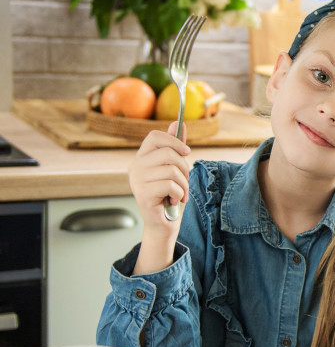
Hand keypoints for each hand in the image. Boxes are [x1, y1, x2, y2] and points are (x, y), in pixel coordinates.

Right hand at [129, 122, 189, 273]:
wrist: (164, 223)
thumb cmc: (170, 195)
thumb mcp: (175, 168)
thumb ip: (175, 147)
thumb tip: (178, 122)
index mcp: (141, 158)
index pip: (155, 136)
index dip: (174, 141)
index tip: (186, 152)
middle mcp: (135, 167)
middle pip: (168, 153)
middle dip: (185, 168)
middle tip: (185, 181)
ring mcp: (137, 180)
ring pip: (172, 170)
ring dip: (184, 184)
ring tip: (180, 194)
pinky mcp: (142, 194)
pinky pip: (171, 185)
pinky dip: (179, 194)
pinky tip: (174, 201)